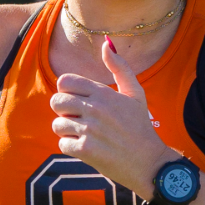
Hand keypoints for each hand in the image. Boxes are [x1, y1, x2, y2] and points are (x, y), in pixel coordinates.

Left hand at [49, 39, 180, 194]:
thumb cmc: (139, 126)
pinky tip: (87, 148)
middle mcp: (96, 108)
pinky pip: (62, 144)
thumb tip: (106, 43)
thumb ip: (120, 67)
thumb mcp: (135, 93)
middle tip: (80, 119)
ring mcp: (90, 130)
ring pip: (57, 124)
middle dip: (64, 111)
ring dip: (68, 132)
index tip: (79, 102)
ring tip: (86, 135)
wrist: (149, 162)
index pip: (64, 82)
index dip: (67, 92)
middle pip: (56, 101)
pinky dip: (71, 148)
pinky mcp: (86, 150)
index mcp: (104, 92)